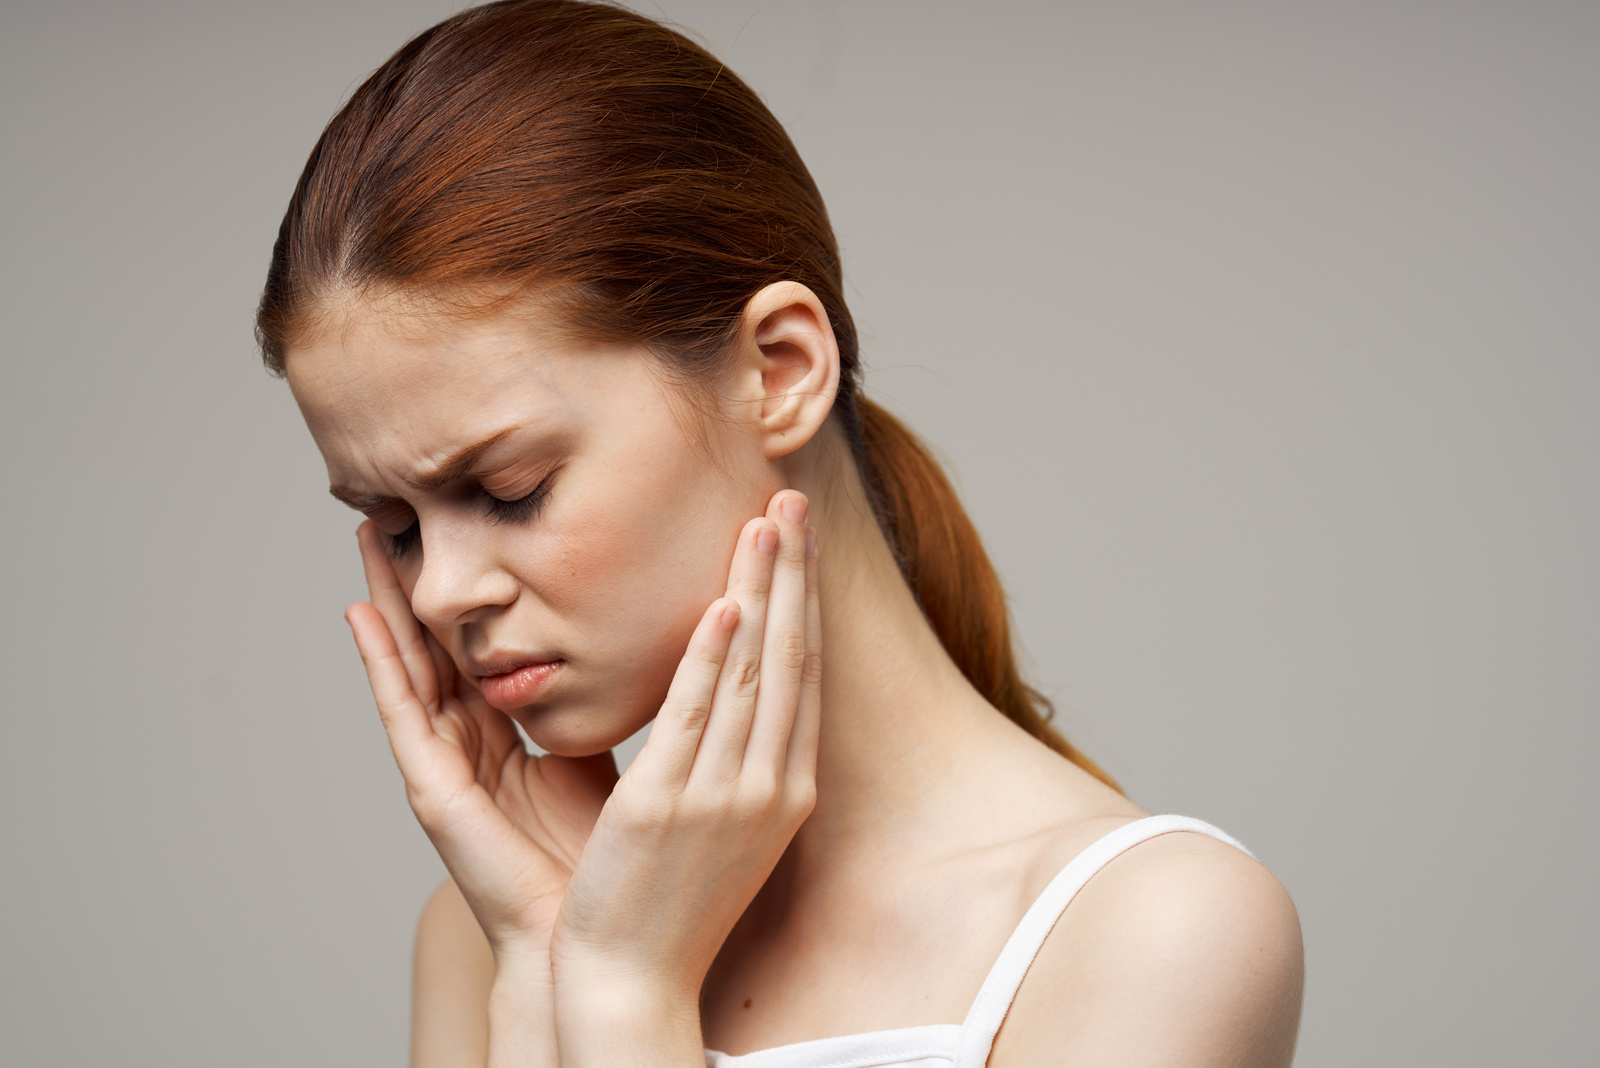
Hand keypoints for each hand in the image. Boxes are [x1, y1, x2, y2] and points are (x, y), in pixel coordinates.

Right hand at [344, 522, 615, 956]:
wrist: (600, 936)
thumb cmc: (607, 856)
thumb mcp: (606, 755)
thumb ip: (605, 702)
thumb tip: (647, 639)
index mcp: (512, 736)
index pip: (484, 645)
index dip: (470, 590)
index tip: (468, 526)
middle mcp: (472, 745)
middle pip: (438, 643)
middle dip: (418, 579)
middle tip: (398, 509)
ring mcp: (447, 765)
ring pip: (411, 663)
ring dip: (386, 601)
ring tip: (367, 536)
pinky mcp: (434, 790)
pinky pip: (401, 713)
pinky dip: (378, 663)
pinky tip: (358, 614)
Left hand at [549, 489, 820, 1057]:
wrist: (635, 982)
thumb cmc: (674, 901)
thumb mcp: (725, 824)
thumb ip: (733, 758)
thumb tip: (733, 695)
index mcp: (788, 790)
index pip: (806, 674)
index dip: (804, 600)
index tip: (799, 539)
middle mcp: (770, 788)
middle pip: (792, 659)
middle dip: (795, 574)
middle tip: (793, 499)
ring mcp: (725, 799)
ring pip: (754, 674)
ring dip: (762, 591)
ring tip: (764, 521)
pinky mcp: (667, 809)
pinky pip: (696, 717)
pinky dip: (713, 658)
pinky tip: (722, 605)